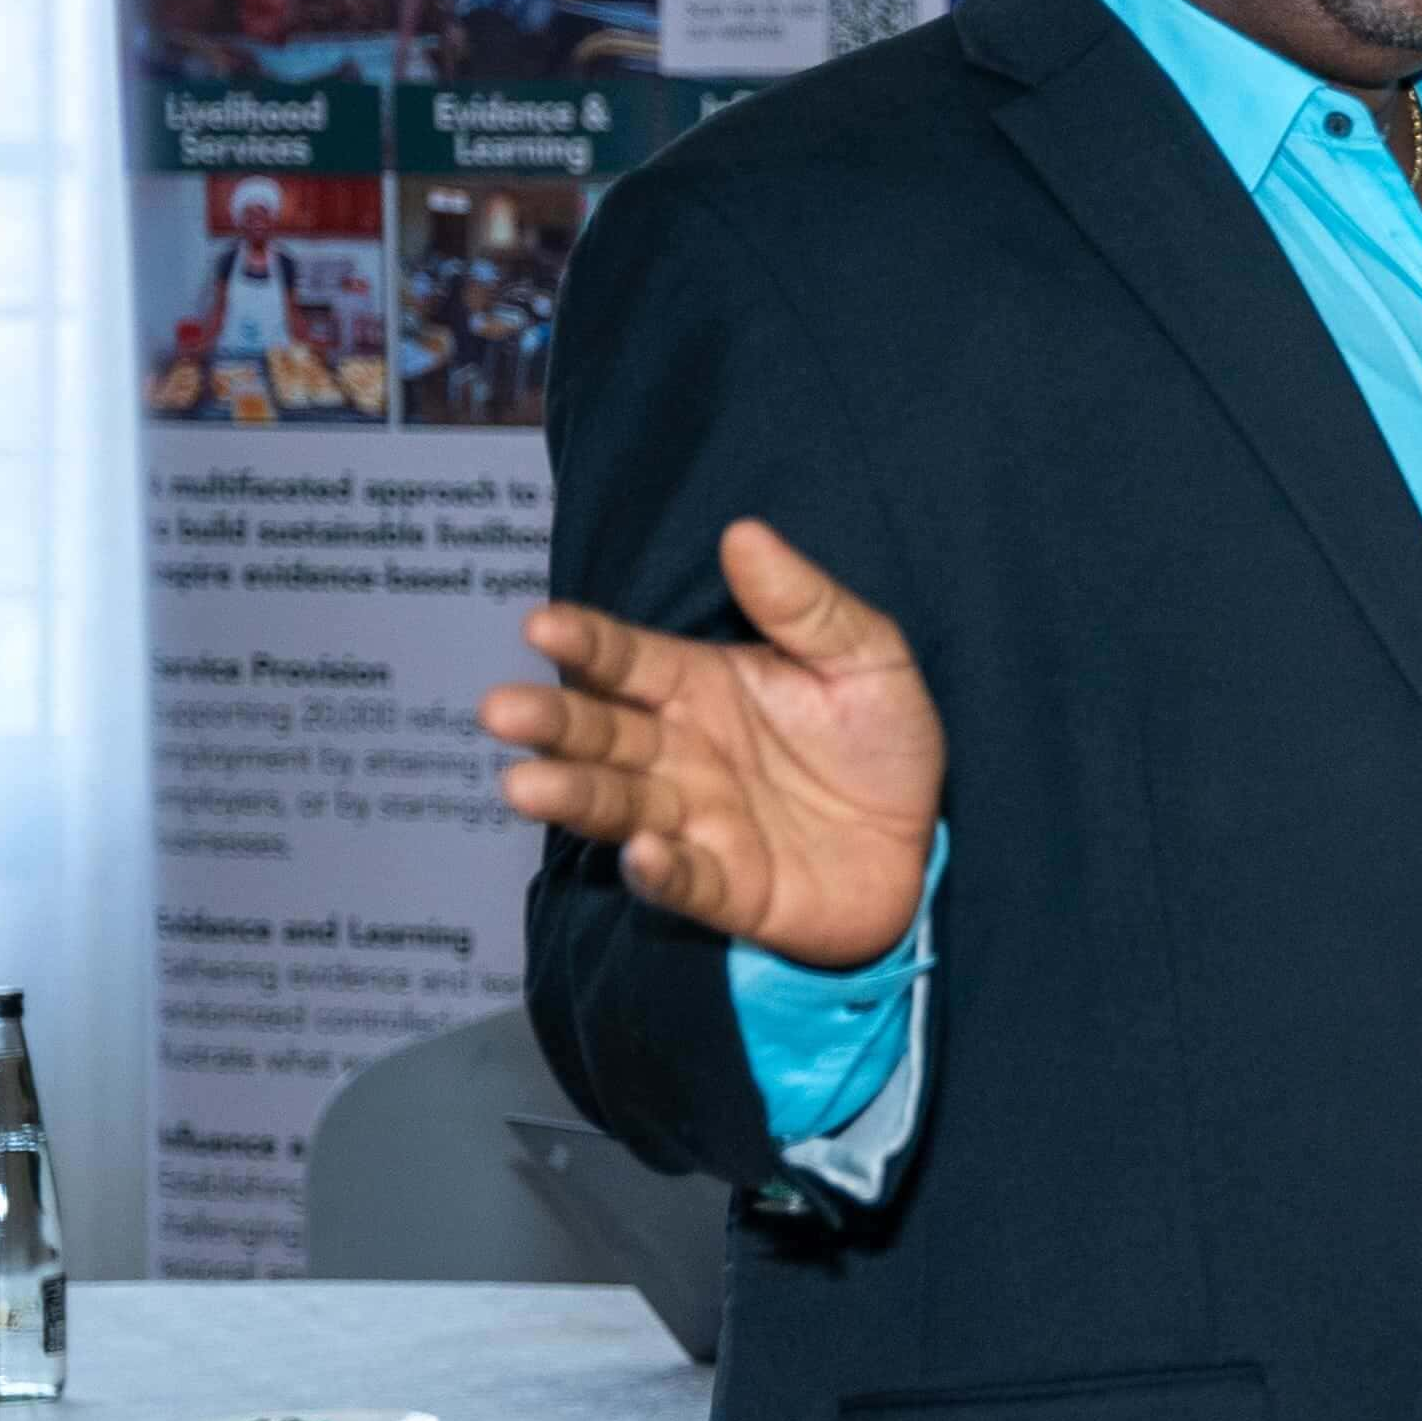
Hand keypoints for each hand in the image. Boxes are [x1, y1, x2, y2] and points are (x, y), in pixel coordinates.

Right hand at [481, 521, 943, 967]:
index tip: (541, 624)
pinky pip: (685, 879)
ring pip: (619, 805)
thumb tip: (745, 533)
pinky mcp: (726, 887)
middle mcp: (677, 753)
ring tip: (526, 787)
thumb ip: (804, 605)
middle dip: (550, 722)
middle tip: (500, 710)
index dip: (583, 642)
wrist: (921, 843)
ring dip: (573, 796)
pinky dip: (660, 870)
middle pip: (600, 732)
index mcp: (697, 686)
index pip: (625, 658)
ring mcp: (694, 821)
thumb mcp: (865, 659)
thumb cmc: (878, 744)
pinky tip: (643, 852)